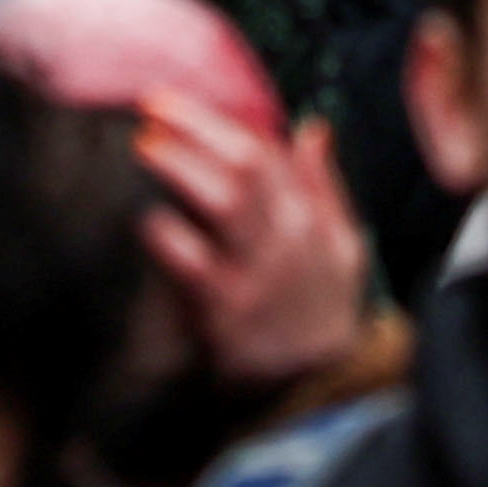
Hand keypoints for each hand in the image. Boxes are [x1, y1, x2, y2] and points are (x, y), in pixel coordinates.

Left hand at [136, 101, 371, 391]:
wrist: (314, 385)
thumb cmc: (321, 307)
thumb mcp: (342, 246)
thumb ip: (324, 185)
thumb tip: (312, 128)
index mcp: (310, 217)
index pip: (266, 152)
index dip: (216, 121)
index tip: (170, 101)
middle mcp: (287, 239)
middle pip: (245, 165)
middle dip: (196, 128)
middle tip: (151, 106)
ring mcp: (257, 275)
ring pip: (224, 202)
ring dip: (183, 167)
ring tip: (145, 145)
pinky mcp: (227, 314)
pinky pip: (195, 264)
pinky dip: (170, 236)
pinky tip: (148, 218)